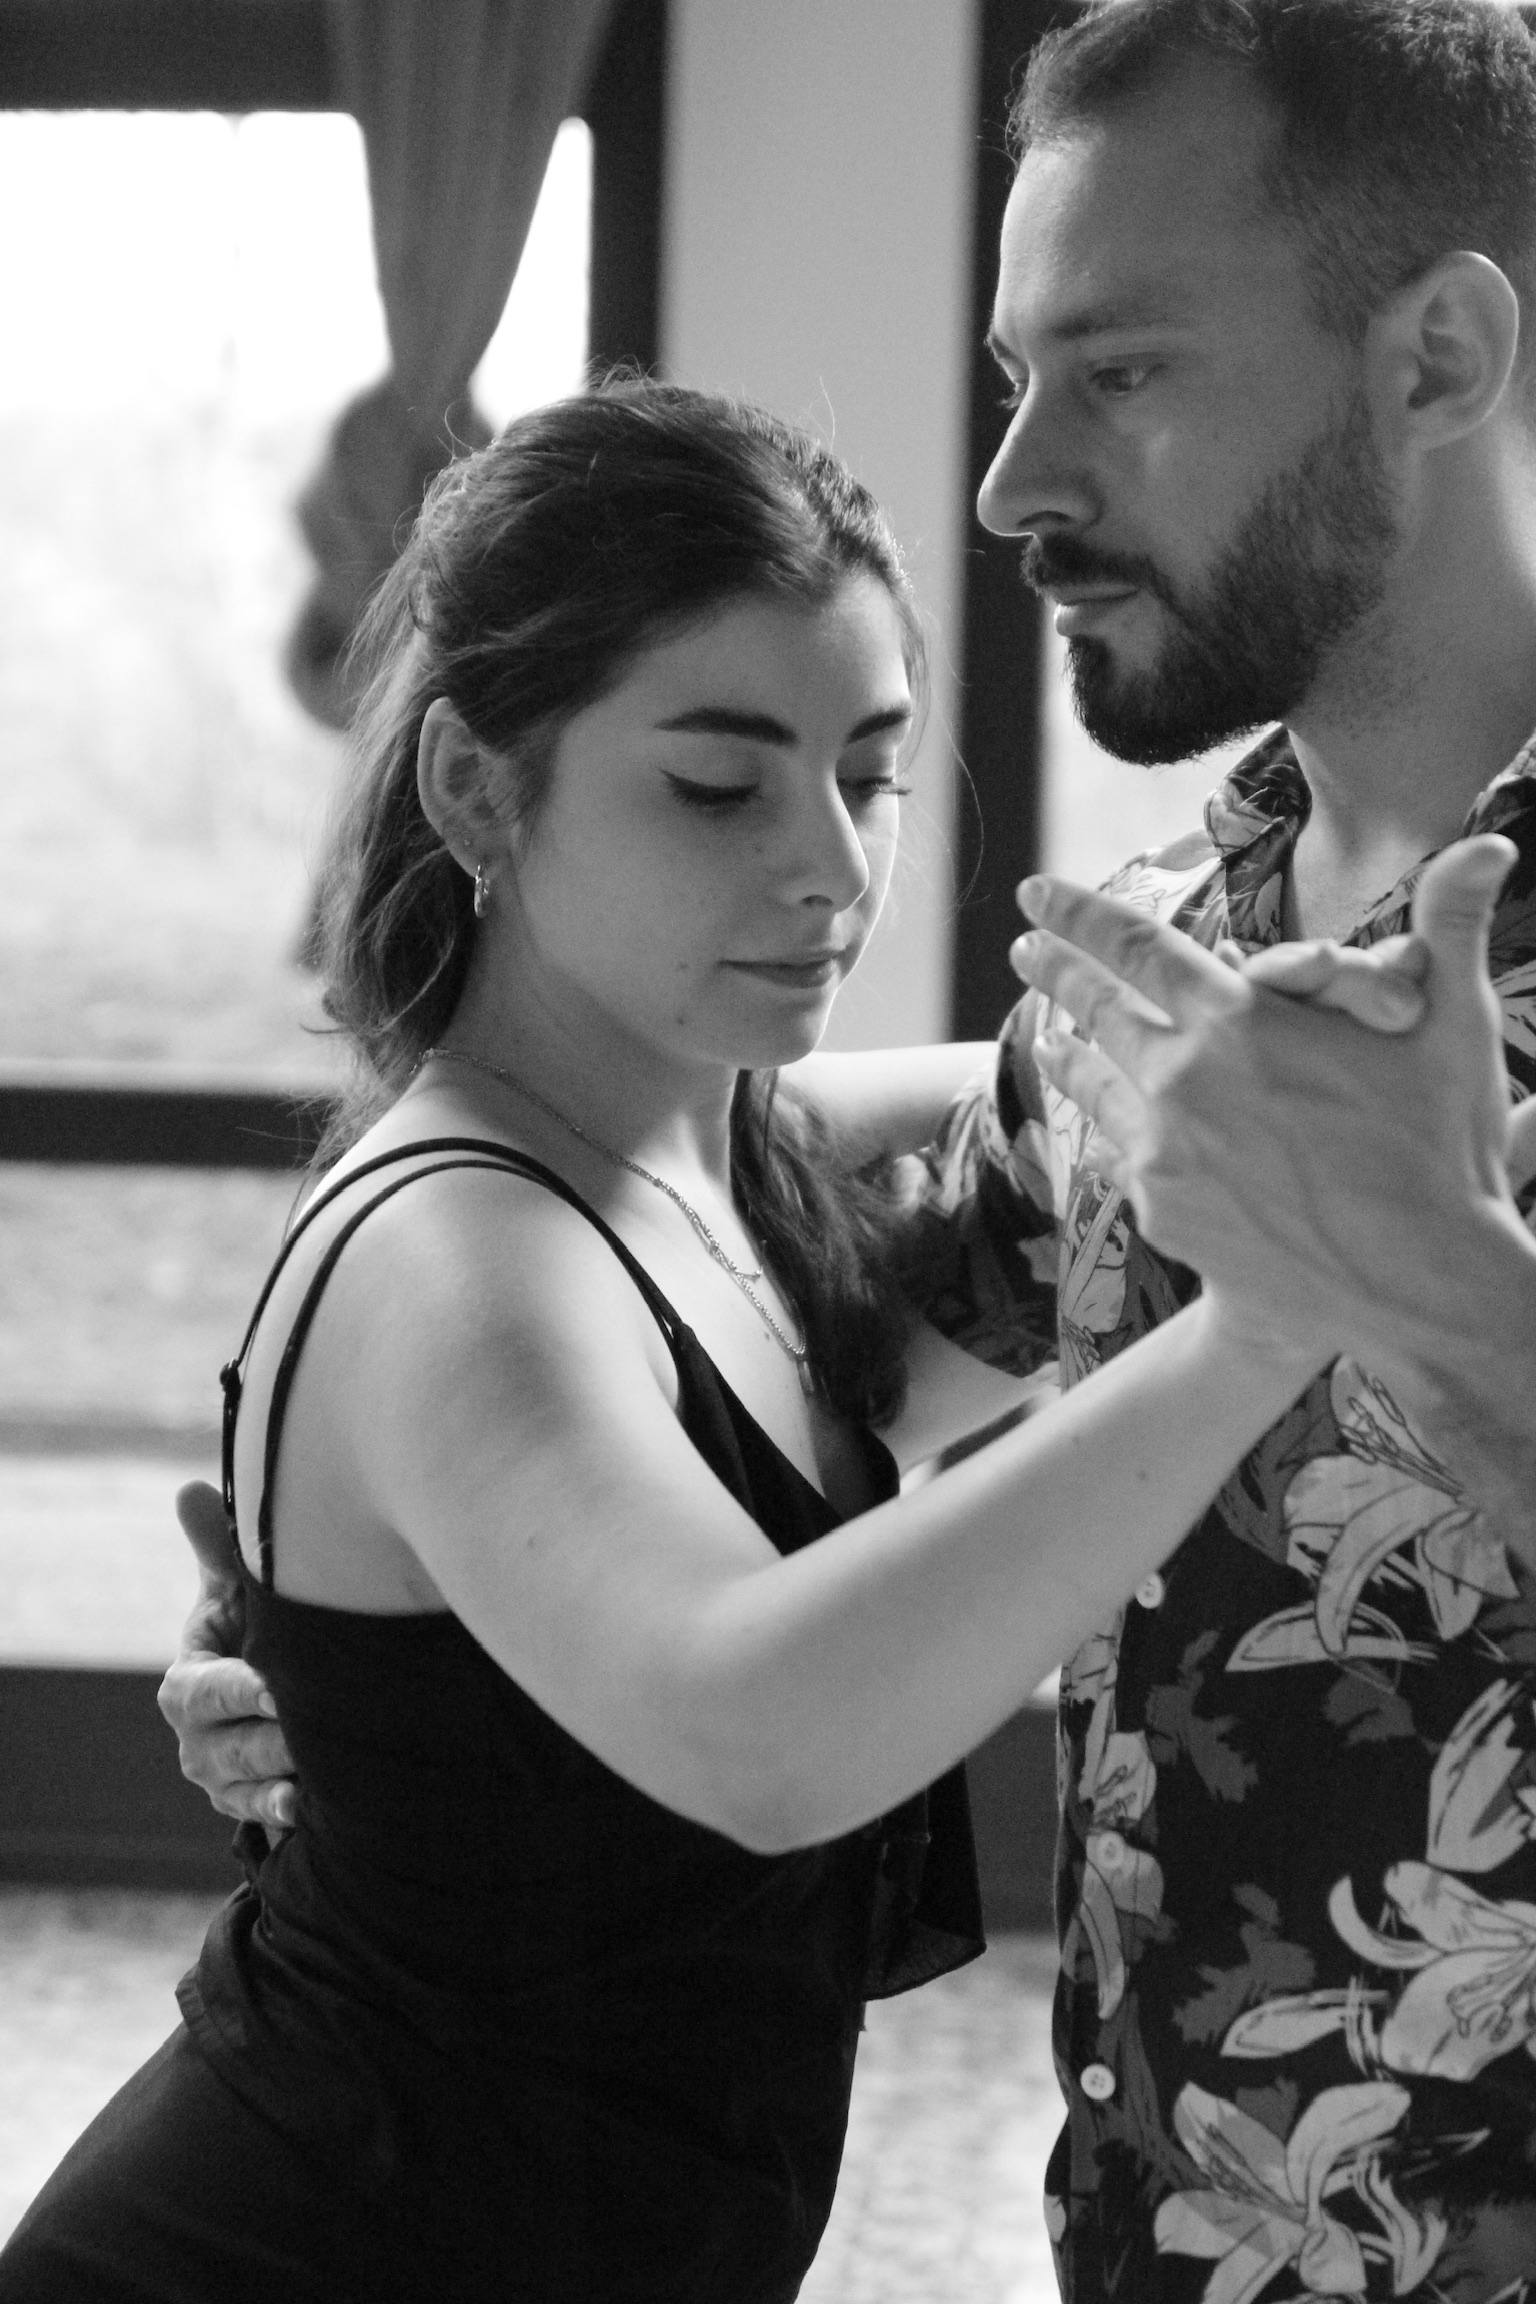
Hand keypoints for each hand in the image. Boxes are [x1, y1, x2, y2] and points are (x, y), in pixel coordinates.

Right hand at [156, 1480, 296, 1834]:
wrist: (267, 1691)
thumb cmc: (252, 1625)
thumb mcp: (236, 1590)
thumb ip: (218, 1546)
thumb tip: (191, 1488)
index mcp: (186, 1687)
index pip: (208, 1692)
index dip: (243, 1691)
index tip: (280, 1687)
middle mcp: (197, 1741)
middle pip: (234, 1747)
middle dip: (275, 1740)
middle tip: (316, 1732)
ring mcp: (222, 1781)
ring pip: (252, 1788)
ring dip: (287, 1781)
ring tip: (324, 1774)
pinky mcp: (250, 1807)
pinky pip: (266, 1820)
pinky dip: (289, 1815)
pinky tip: (316, 1810)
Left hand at [1008, 835, 1530, 1359]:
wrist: (1418, 1285)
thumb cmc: (1442, 1149)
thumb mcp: (1453, 1027)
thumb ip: (1452, 926)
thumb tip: (1489, 846)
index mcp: (1239, 1022)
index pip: (1137, 947)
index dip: (1079, 913)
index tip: (1036, 891)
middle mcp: (1184, 1081)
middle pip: (1100, 1013)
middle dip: (1056, 973)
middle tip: (1024, 947)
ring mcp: (1165, 1152)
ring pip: (1099, 1087)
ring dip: (1070, 1055)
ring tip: (1048, 1038)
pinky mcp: (1163, 1212)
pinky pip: (1127, 1159)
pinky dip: (1116, 1136)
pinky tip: (1106, 1132)